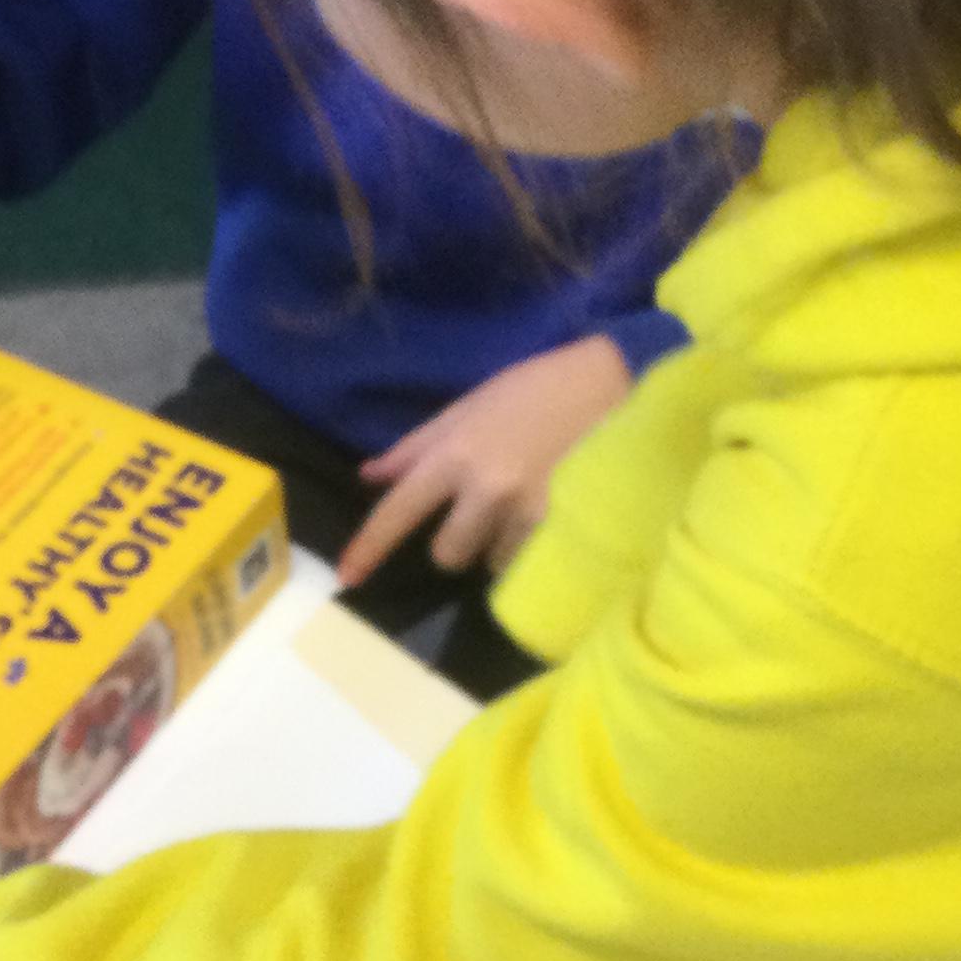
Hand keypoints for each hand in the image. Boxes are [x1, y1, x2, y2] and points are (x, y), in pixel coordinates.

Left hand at [341, 334, 631, 590]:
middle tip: (483, 511)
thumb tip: (370, 475)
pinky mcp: (565, 526)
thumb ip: (419, 446)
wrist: (614, 383)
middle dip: (458, 540)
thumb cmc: (536, 389)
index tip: (347, 577)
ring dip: (499, 545)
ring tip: (525, 506)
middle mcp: (485, 486)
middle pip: (447, 554)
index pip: (400, 509)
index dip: (370, 546)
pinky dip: (530, 548)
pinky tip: (549, 514)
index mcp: (456, 452)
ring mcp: (527, 511)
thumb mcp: (471, 406)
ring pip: (490, 563)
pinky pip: (528, 562)